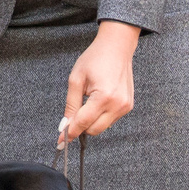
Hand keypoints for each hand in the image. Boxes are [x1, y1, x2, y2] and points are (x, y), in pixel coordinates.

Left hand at [60, 21, 140, 144]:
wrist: (117, 47)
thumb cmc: (95, 58)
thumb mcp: (76, 80)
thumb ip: (70, 105)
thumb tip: (65, 125)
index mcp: (104, 97)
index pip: (83, 123)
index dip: (69, 133)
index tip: (60, 142)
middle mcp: (118, 104)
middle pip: (93, 130)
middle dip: (80, 127)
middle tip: (71, 117)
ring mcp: (125, 106)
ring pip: (102, 127)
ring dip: (91, 121)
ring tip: (87, 101)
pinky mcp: (128, 106)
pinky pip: (110, 120)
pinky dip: (100, 116)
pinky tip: (98, 101)